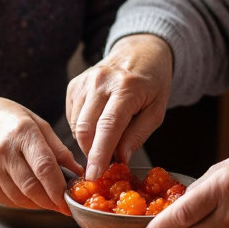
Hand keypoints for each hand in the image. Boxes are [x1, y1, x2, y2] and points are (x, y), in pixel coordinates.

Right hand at [0, 89, 80, 212]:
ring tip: (50, 201)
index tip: (71, 200)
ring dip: (39, 204)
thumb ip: (59, 149)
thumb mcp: (38, 123)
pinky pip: (7, 199)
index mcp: (22, 133)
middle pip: (31, 187)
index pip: (44, 167)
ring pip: (19, 197)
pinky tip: (32, 198)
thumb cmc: (8, 118)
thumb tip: (78, 171)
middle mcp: (3, 151)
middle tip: (64, 206)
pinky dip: (23, 202)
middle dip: (51, 202)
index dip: (59, 188)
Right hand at [66, 34, 173, 178]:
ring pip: (76, 126)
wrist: (139, 51)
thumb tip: (120, 159)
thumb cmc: (152, 83)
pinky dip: (83, 130)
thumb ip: (137, 135)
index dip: (100, 154)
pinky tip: (97, 126)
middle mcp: (101, 82)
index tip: (94, 175)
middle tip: (105, 165)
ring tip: (106, 142)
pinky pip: (72, 118)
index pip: (108, 126)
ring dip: (88, 143)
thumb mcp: (156, 111)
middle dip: (92, 153)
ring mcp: (84, 82)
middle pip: (86, 128)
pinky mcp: (74, 85)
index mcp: (126, 88)